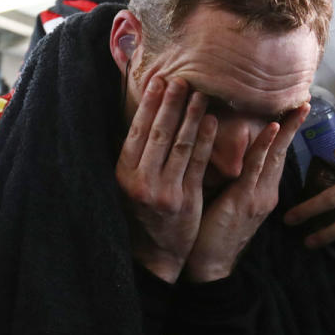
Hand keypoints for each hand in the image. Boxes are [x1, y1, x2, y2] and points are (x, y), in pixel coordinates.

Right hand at [117, 76, 216, 282]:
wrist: (155, 255)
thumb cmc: (143, 214)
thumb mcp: (129, 185)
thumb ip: (135, 156)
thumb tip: (142, 117)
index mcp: (123, 174)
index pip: (137, 132)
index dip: (148, 105)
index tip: (158, 81)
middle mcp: (140, 181)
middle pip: (157, 134)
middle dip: (169, 104)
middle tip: (180, 79)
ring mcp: (163, 191)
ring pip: (178, 145)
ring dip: (190, 116)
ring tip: (199, 93)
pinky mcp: (185, 200)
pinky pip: (196, 164)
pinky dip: (204, 141)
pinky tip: (211, 122)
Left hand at [184, 103, 310, 282]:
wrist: (209, 266)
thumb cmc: (212, 234)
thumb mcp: (227, 203)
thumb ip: (232, 180)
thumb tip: (223, 155)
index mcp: (261, 193)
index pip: (276, 157)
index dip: (285, 134)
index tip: (292, 112)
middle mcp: (265, 193)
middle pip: (283, 153)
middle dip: (294, 127)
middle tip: (306, 101)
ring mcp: (258, 197)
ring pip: (275, 156)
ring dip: (286, 130)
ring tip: (298, 107)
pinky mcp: (245, 201)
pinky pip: (256, 168)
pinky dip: (265, 146)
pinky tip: (272, 129)